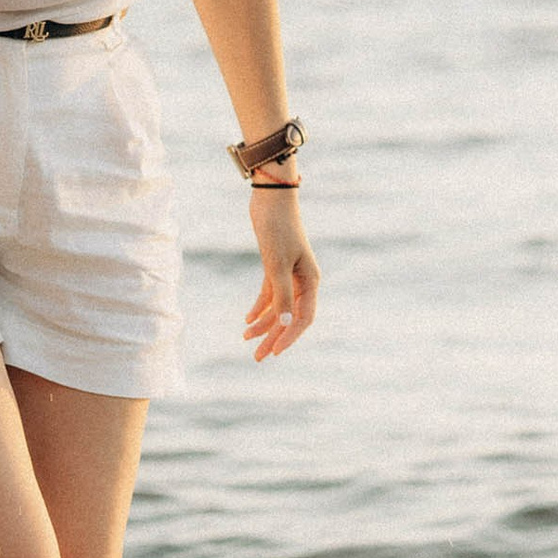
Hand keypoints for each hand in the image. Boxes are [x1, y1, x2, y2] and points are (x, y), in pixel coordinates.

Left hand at [242, 183, 318, 360]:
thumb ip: (282, 294)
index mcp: (311, 281)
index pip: (303, 318)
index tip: (274, 352)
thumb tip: (287, 323)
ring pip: (278, 307)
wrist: (270, 199)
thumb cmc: (278, 229)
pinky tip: (247, 319)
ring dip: (264, 324)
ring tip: (246, 339)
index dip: (289, 337)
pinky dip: (259, 307)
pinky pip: (269, 293)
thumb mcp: (277, 264)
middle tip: (258, 358)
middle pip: (290, 316)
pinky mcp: (275, 266)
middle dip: (274, 337)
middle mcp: (303, 280)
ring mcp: (290, 274)